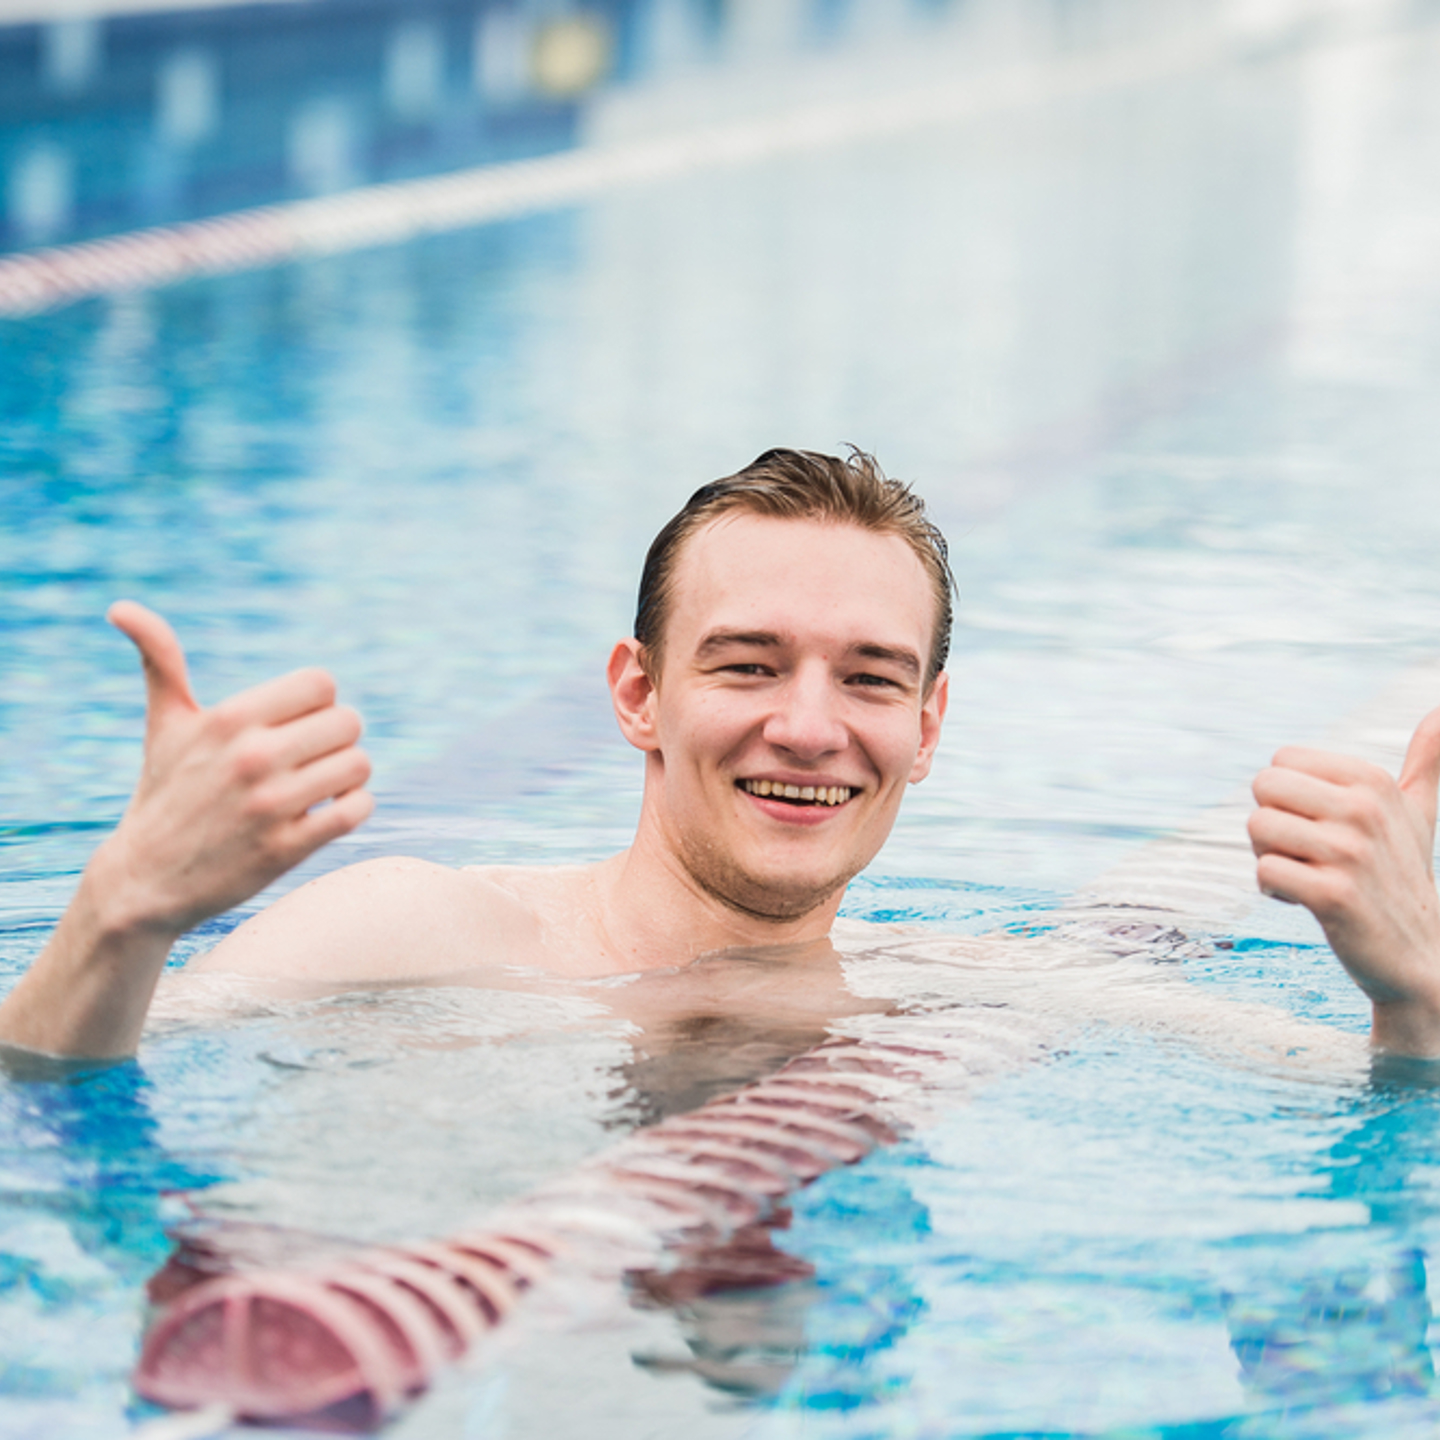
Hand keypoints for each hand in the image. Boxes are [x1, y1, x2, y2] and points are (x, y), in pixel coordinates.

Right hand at [97, 601, 373, 935]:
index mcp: (228, 719)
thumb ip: (160, 660)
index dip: (318, 703)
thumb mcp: (165, 725)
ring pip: (359, 765)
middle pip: (348, 722)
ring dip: (348, 776)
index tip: (295, 724)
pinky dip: (353, 809)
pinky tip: (327, 812)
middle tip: (310, 757)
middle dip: (337, 739)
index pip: (321, 683)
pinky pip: (356, 811)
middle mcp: (250, 758)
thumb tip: (120, 607)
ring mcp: (269, 806)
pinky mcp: (285, 849)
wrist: (144, 881)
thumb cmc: (165, 792)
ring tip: (320, 785)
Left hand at [1248, 708, 1439, 1054]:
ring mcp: (1351, 852)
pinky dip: (1272, 889)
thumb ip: (1427, 762)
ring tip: (1307, 876)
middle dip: (1272, 825)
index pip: (1280, 761)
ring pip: (1257, 826)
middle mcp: (1365, 809)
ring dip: (1270, 857)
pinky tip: (1303, 902)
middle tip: (1306, 853)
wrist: (1420, 955)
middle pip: (1262, 788)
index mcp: (1373, 780)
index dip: (1286, 798)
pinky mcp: (1333, 895)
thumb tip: (1438, 713)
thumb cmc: (1402, 875)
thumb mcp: (1418, 812)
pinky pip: (1264, 870)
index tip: (1319, 827)